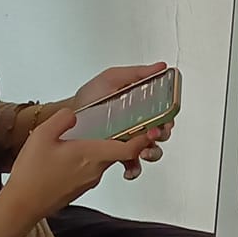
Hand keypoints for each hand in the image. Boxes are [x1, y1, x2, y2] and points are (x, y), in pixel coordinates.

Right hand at [0, 105, 158, 221]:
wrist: (22, 205)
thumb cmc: (32, 172)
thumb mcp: (42, 136)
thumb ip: (62, 120)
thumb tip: (74, 114)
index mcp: (92, 154)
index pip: (129, 148)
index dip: (144, 137)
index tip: (154, 126)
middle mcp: (96, 169)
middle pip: (120, 152)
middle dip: (126, 138)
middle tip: (127, 121)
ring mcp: (89, 181)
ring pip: (106, 160)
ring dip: (106, 148)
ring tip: (92, 134)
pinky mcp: (81, 187)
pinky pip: (93, 168)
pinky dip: (92, 158)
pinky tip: (75, 152)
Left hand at [70, 63, 175, 180]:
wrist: (68, 116)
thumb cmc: (90, 97)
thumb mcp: (113, 78)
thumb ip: (137, 73)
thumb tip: (161, 67)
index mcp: (141, 107)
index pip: (165, 113)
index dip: (169, 117)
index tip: (166, 118)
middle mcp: (138, 125)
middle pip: (161, 133)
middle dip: (161, 135)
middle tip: (152, 133)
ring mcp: (129, 141)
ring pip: (151, 151)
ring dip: (152, 152)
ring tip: (143, 151)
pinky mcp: (118, 155)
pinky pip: (133, 165)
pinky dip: (134, 170)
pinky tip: (129, 168)